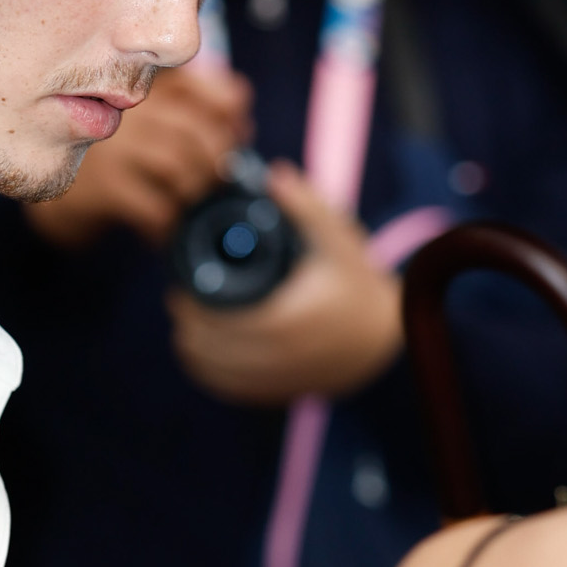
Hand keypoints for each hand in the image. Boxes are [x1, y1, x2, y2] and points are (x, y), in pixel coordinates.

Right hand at [26, 64, 250, 249]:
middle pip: (197, 129)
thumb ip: (190, 114)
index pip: (207, 84)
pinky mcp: (105, 186)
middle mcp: (129, 109)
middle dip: (218, 161)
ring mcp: (114, 146)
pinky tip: (167, 228)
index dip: (232, 110)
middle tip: (218, 181)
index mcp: (148, 87)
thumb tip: (240, 128)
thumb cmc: (115, 160)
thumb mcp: (149, 126)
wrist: (56, 196)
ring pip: (177, 164)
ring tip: (192, 203)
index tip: (239, 134)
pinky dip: (169, 222)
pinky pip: (154, 205)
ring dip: (195, 191)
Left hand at [169, 163, 402, 404]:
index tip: (179, 288)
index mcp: (286, 320)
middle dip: (187, 326)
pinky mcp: (280, 392)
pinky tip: (201, 357)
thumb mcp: (339, 240)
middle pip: (208, 350)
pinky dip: (210, 374)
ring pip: (215, 374)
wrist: (387, 335)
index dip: (189, 308)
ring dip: (194, 351)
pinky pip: (232, 390)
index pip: (216, 322)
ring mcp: (279, 379)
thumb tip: (274, 174)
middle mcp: (280, 357)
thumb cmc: (358, 283)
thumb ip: (307, 207)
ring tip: (185, 327)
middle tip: (179, 302)